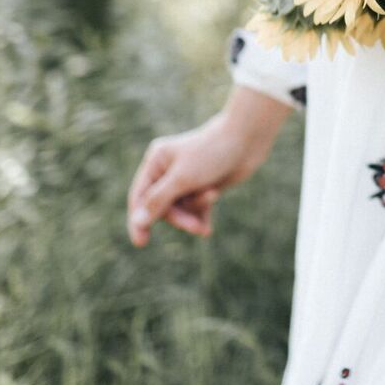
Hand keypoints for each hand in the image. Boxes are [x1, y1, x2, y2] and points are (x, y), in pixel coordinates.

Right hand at [125, 90, 290, 246]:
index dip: (138, 220)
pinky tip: (207, 229)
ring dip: (195, 209)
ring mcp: (186, 178)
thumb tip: (138, 222)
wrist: (247, 140)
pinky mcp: (203, 185)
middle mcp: (168, 169)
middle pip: (162, 206)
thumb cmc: (212, 154)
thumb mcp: (182, 179)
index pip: (139, 196)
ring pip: (181, 209)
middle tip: (194, 227)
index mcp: (156, 161)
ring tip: (212, 196)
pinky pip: (195, 209)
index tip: (141, 243)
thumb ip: (158, 201)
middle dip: (179, 216)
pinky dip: (201, 215)